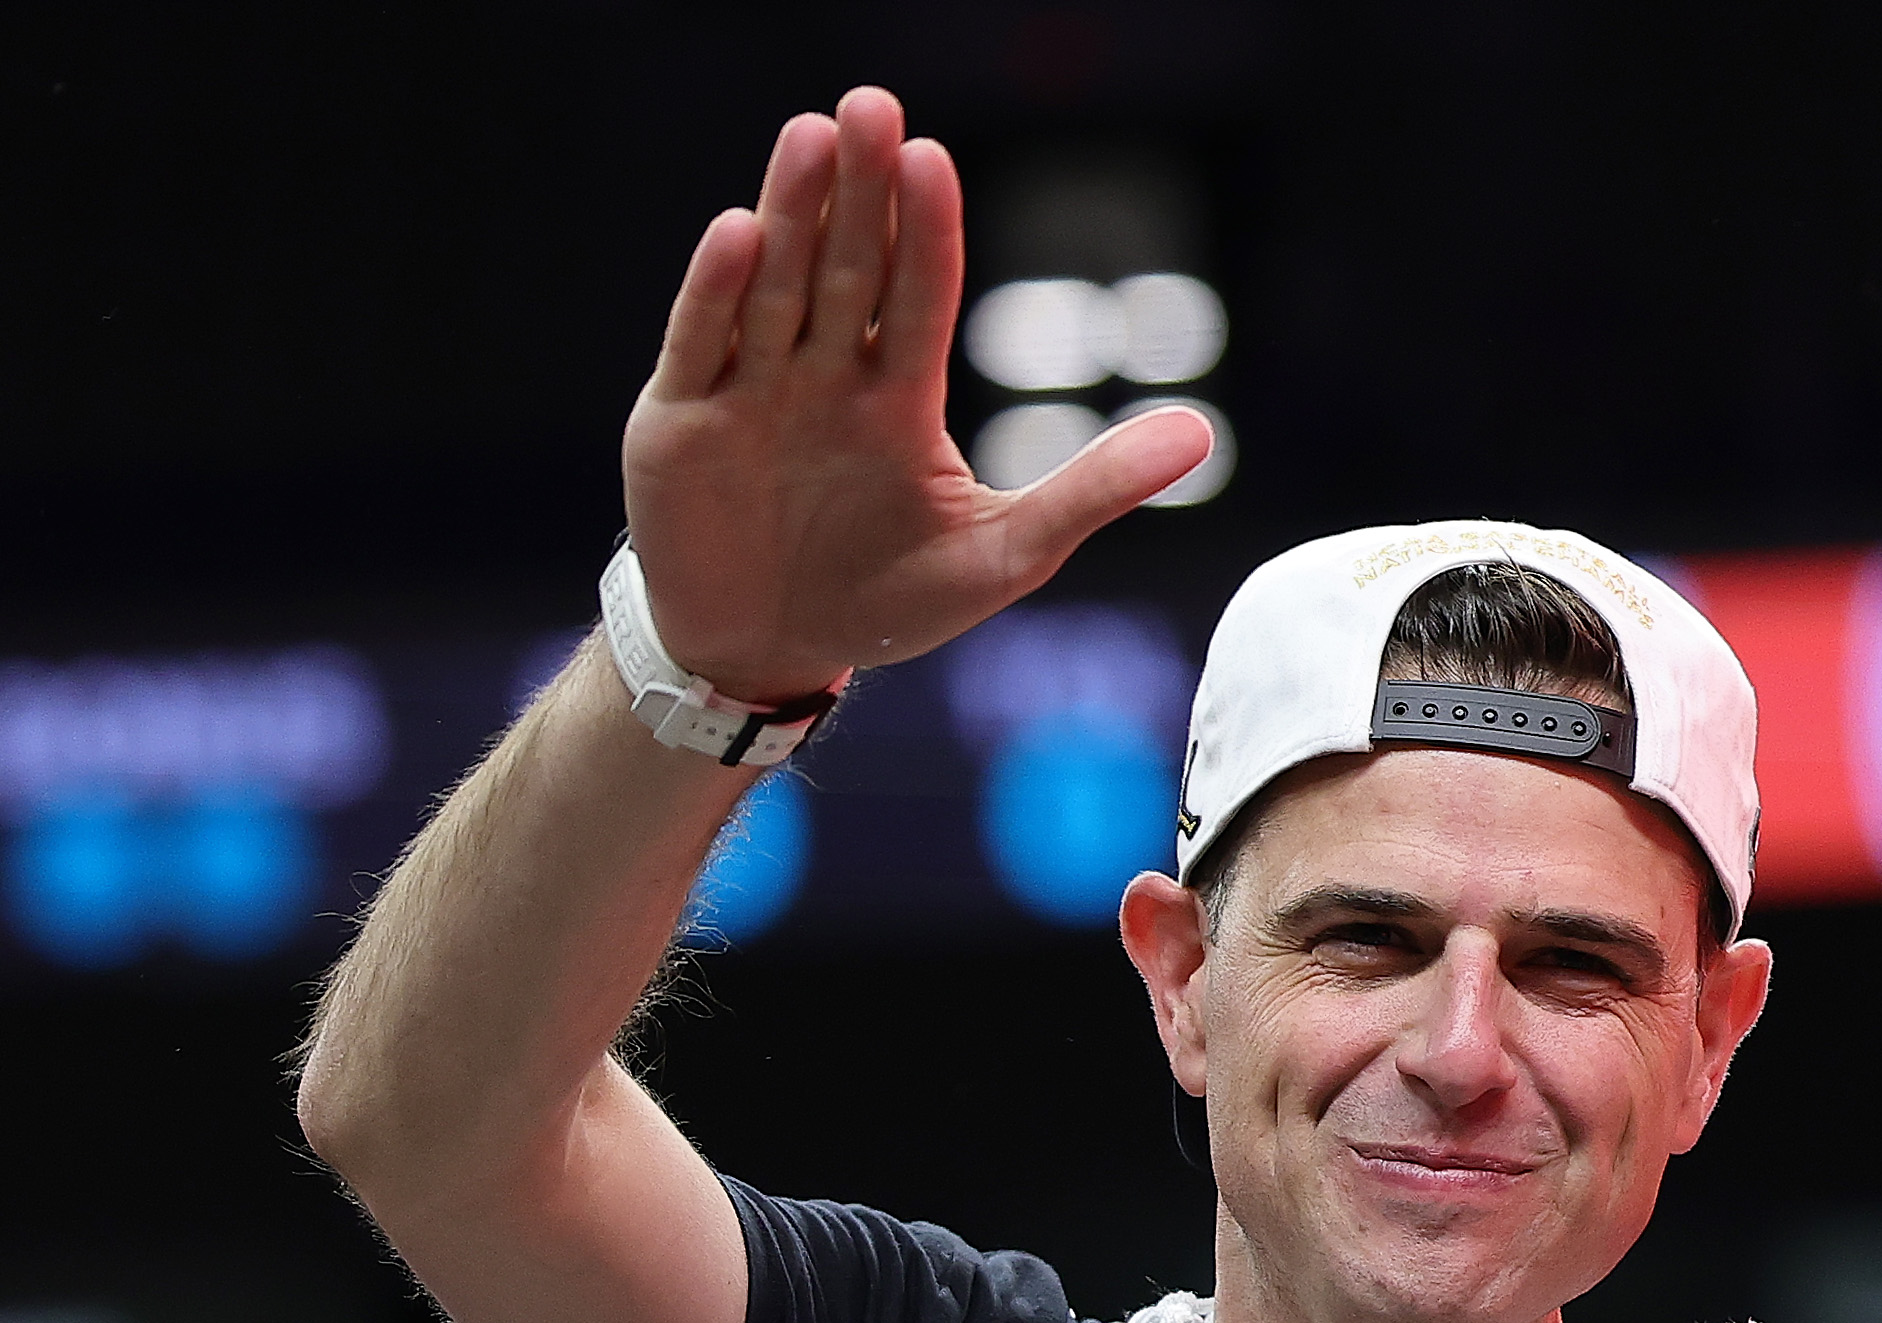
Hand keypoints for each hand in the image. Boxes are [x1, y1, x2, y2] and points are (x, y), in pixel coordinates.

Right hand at [623, 88, 1217, 706]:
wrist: (766, 653)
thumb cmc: (886, 604)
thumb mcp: (1002, 556)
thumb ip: (1091, 491)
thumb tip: (1201, 435)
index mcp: (898, 393)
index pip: (921, 294)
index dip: (928, 231)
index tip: (934, 159)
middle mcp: (824, 371)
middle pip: (848, 267)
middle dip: (860, 192)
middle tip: (872, 109)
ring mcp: (750, 387)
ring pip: (775, 285)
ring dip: (792, 213)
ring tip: (812, 138)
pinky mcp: (679, 417)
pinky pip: (700, 343)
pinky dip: (716, 293)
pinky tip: (739, 231)